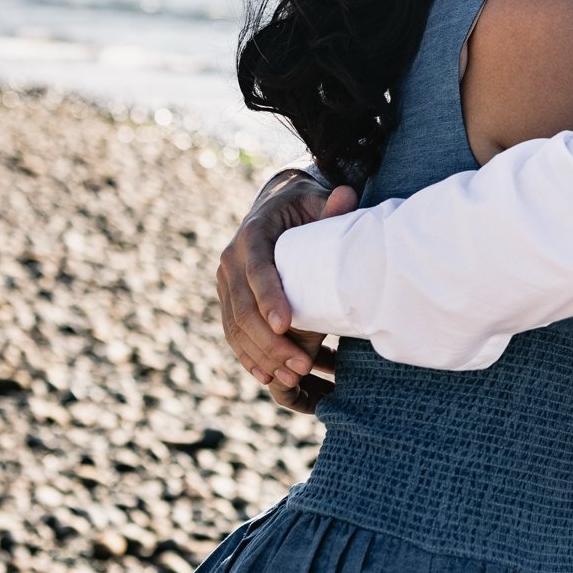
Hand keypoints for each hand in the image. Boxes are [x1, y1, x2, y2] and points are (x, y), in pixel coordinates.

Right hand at [214, 170, 354, 390]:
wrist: (274, 207)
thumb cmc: (303, 206)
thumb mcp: (316, 201)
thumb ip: (331, 205)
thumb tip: (347, 195)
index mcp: (253, 233)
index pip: (257, 268)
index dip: (269, 297)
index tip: (286, 325)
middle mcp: (232, 258)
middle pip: (243, 307)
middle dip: (270, 341)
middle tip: (302, 366)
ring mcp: (226, 281)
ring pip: (236, 326)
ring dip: (262, 356)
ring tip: (294, 378)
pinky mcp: (228, 299)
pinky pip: (233, 332)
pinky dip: (248, 356)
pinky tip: (267, 377)